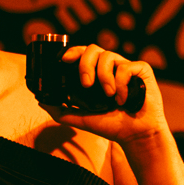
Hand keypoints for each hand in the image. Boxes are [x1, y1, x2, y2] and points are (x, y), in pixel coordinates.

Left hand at [40, 44, 166, 142]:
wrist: (134, 135)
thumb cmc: (111, 125)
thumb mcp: (81, 118)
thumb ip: (61, 110)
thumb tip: (41, 100)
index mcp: (96, 73)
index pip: (82, 54)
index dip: (73, 52)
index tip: (64, 60)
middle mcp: (110, 67)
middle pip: (93, 49)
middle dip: (85, 64)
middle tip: (86, 84)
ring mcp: (126, 66)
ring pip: (108, 56)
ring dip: (104, 77)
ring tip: (108, 95)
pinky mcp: (141, 70)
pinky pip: (126, 66)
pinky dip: (122, 84)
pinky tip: (124, 99)